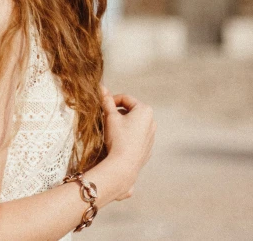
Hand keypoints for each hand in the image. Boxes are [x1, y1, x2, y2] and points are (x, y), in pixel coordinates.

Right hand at [100, 85, 155, 200]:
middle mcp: (152, 121)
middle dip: (116, 112)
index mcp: (145, 110)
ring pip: (133, 123)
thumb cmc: (118, 138)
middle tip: (104, 118)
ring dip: (122, 123)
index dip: (111, 100)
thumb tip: (101, 86)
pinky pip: (136, 136)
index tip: (101, 107)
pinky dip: (127, 134)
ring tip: (110, 130)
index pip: (125, 98)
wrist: (124, 166)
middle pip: (130, 110)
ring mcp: (151, 135)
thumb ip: (106, 101)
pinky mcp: (148, 147)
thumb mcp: (110, 117)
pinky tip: (118, 142)